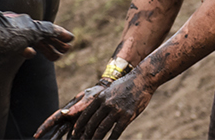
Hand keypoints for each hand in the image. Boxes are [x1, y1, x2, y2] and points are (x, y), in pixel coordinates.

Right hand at [0, 11, 73, 63]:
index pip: (14, 37)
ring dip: (54, 42)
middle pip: (29, 33)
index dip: (24, 46)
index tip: (30, 53)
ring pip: (41, 32)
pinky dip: (59, 34)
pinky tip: (70, 38)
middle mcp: (6, 24)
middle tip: (53, 54)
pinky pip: (49, 30)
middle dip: (43, 43)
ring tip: (66, 49)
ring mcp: (17, 25)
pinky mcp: (29, 29)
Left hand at [36, 74, 150, 138]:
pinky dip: (112, 139)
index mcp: (99, 97)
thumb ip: (101, 101)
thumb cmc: (124, 86)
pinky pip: (117, 130)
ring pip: (102, 128)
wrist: (140, 81)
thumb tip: (94, 110)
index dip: (80, 124)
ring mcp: (116, 110)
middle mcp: (106, 104)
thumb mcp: (108, 91)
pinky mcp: (127, 116)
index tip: (74, 132)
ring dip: (96, 138)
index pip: (86, 114)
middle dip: (85, 133)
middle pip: (92, 122)